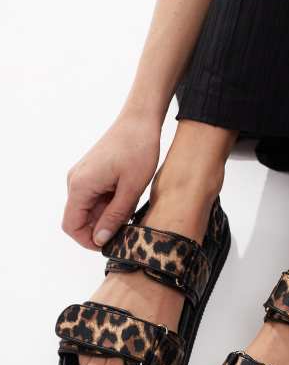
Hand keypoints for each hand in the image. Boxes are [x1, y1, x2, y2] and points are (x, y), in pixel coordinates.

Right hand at [62, 111, 160, 249]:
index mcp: (80, 185)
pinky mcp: (92, 173)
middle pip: (79, 219)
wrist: (140, 120)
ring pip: (89, 209)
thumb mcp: (132, 188)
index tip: (111, 244)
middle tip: (126, 229)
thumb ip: (115, 215)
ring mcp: (82, 176)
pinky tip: (128, 200)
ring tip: (130, 212)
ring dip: (107, 216)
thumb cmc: (138, 149)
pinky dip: (109, 205)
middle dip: (101, 229)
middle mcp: (75, 181)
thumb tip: (101, 239)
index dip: (89, 241)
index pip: (72, 226)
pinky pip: (95, 198)